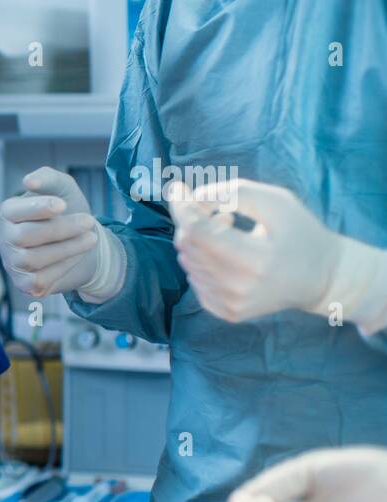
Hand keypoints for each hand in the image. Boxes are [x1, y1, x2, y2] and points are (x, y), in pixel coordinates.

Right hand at [0, 167, 124, 299]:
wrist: (84, 244)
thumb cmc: (69, 213)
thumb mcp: (63, 189)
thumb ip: (48, 178)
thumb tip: (28, 181)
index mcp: (6, 214)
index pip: (12, 212)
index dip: (37, 209)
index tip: (62, 205)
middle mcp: (4, 239)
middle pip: (23, 237)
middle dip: (60, 229)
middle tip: (89, 221)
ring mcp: (12, 264)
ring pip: (32, 259)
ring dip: (67, 248)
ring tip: (91, 238)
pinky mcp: (25, 285)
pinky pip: (40, 279)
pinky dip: (63, 267)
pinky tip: (77, 256)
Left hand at [168, 178, 386, 326]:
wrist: (322, 278)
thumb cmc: (300, 232)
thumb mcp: (278, 202)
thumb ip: (235, 193)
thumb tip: (193, 198)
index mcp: (255, 259)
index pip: (198, 232)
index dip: (183, 208)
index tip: (178, 188)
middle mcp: (239, 287)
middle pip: (189, 246)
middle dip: (194, 222)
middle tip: (222, 214)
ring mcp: (231, 304)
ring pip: (188, 263)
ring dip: (200, 242)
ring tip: (230, 234)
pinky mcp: (226, 313)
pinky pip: (196, 281)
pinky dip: (203, 263)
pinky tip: (228, 257)